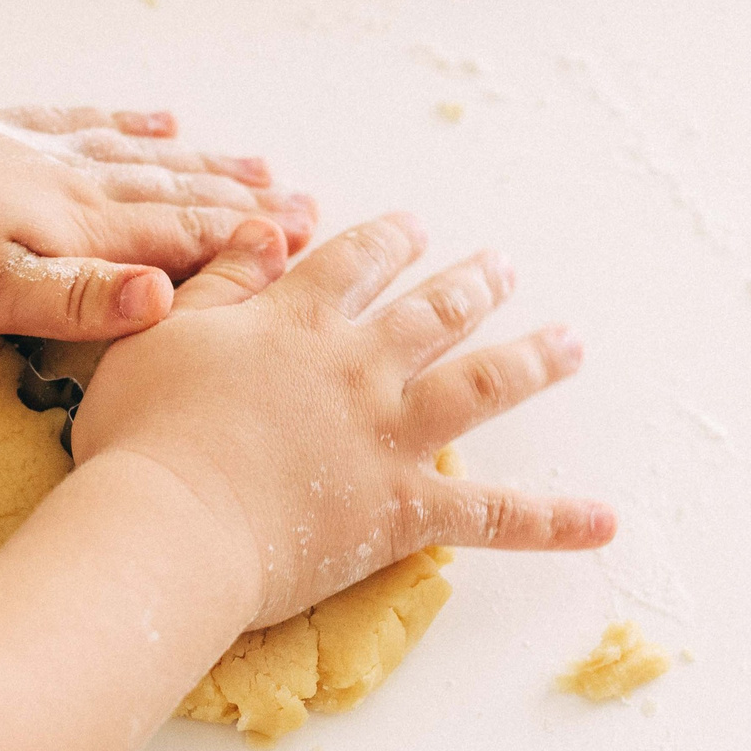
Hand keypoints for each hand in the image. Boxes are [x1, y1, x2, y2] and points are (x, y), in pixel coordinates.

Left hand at [0, 84, 314, 340]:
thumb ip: (79, 302)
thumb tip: (165, 300)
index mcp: (81, 232)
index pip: (184, 242)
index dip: (248, 249)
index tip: (310, 251)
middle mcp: (77, 184)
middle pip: (180, 197)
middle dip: (247, 207)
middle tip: (312, 209)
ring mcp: (43, 150)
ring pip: (146, 160)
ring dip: (207, 166)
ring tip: (259, 165)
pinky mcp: (4, 129)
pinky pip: (88, 124)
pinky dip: (132, 124)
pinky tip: (157, 118)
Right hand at [71, 214, 615, 628]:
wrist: (167, 523)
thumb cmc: (145, 435)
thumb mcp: (163, 334)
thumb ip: (222, 282)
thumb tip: (270, 228)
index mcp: (297, 322)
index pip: (355, 262)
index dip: (388, 241)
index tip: (412, 227)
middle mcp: (357, 368)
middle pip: (430, 311)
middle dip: (471, 283)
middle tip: (502, 265)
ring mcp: (389, 437)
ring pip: (481, 385)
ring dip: (532, 359)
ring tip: (570, 342)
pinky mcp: (404, 510)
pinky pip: (494, 517)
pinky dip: (553, 520)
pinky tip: (605, 521)